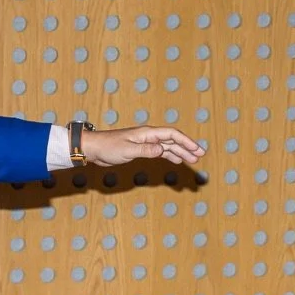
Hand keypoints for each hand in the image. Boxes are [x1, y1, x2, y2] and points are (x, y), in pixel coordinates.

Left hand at [81, 125, 205, 166]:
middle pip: (173, 140)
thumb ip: (145, 151)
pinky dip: (169, 156)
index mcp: (147, 134)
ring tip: (192, 160)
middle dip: (187, 147)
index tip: (196, 149)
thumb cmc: (108, 147)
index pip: (172, 134)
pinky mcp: (140, 149)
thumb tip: (162, 150)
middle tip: (200, 156)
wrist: (94, 148)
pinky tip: (176, 161)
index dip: (186, 141)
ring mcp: (145, 143)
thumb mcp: (127, 150)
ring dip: (180, 153)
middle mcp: (148, 136)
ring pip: (167, 147)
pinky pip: (159, 152)